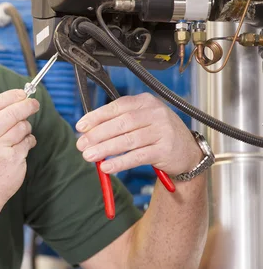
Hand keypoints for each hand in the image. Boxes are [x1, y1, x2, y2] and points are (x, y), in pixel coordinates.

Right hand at [0, 89, 38, 213]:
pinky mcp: (12, 160)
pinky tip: (24, 145)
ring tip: (22, 133)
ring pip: (21, 127)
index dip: (8, 96)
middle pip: (9, 113)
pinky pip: (27, 142)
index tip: (21, 93)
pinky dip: (29, 141)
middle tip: (34, 104)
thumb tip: (10, 101)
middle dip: (25, 105)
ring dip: (26, 127)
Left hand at [75, 92, 200, 175]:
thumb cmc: (158, 134)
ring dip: (105, 149)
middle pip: (121, 123)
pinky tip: (107, 167)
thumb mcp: (142, 121)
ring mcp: (162, 131)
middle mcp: (156, 113)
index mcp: (146, 102)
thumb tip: (88, 131)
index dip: (96, 116)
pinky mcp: (165, 150)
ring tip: (89, 156)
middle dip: (97, 134)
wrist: (188, 152)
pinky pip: (138, 157)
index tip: (80, 126)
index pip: (117, 106)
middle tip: (81, 144)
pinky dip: (120, 162)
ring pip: (128, 140)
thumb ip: (119, 122)